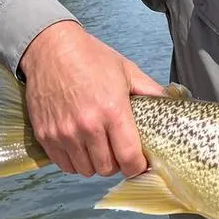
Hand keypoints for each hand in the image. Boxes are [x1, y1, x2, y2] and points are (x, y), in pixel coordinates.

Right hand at [18, 21, 168, 177]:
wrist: (50, 47)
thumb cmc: (92, 58)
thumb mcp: (128, 71)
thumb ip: (151, 91)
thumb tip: (173, 103)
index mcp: (113, 111)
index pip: (129, 159)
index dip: (137, 166)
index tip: (139, 162)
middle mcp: (88, 125)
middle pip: (107, 169)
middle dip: (117, 164)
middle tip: (118, 151)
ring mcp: (64, 132)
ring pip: (85, 170)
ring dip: (95, 164)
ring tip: (99, 148)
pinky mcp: (45, 134)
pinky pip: (64, 164)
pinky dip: (74, 161)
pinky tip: (80, 147)